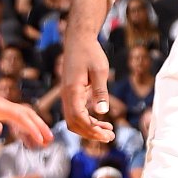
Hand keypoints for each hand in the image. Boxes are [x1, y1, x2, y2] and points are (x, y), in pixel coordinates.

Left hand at [0, 84, 52, 145]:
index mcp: (1, 106)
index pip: (22, 116)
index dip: (33, 128)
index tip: (41, 139)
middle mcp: (5, 105)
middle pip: (28, 114)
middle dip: (40, 126)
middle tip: (50, 139)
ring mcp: (2, 108)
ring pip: (24, 115)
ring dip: (35, 126)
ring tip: (43, 140)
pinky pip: (16, 119)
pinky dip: (25, 127)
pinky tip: (26, 136)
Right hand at [61, 28, 113, 143]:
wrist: (79, 40)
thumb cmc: (90, 52)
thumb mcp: (99, 70)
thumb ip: (100, 91)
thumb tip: (103, 112)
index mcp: (72, 91)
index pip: (78, 118)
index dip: (91, 130)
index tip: (107, 134)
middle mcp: (67, 96)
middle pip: (74, 124)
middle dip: (91, 134)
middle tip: (110, 137)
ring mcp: (68, 96)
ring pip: (74, 121)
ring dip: (90, 129)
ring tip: (109, 132)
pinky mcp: (72, 94)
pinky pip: (76, 113)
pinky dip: (88, 121)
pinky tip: (101, 122)